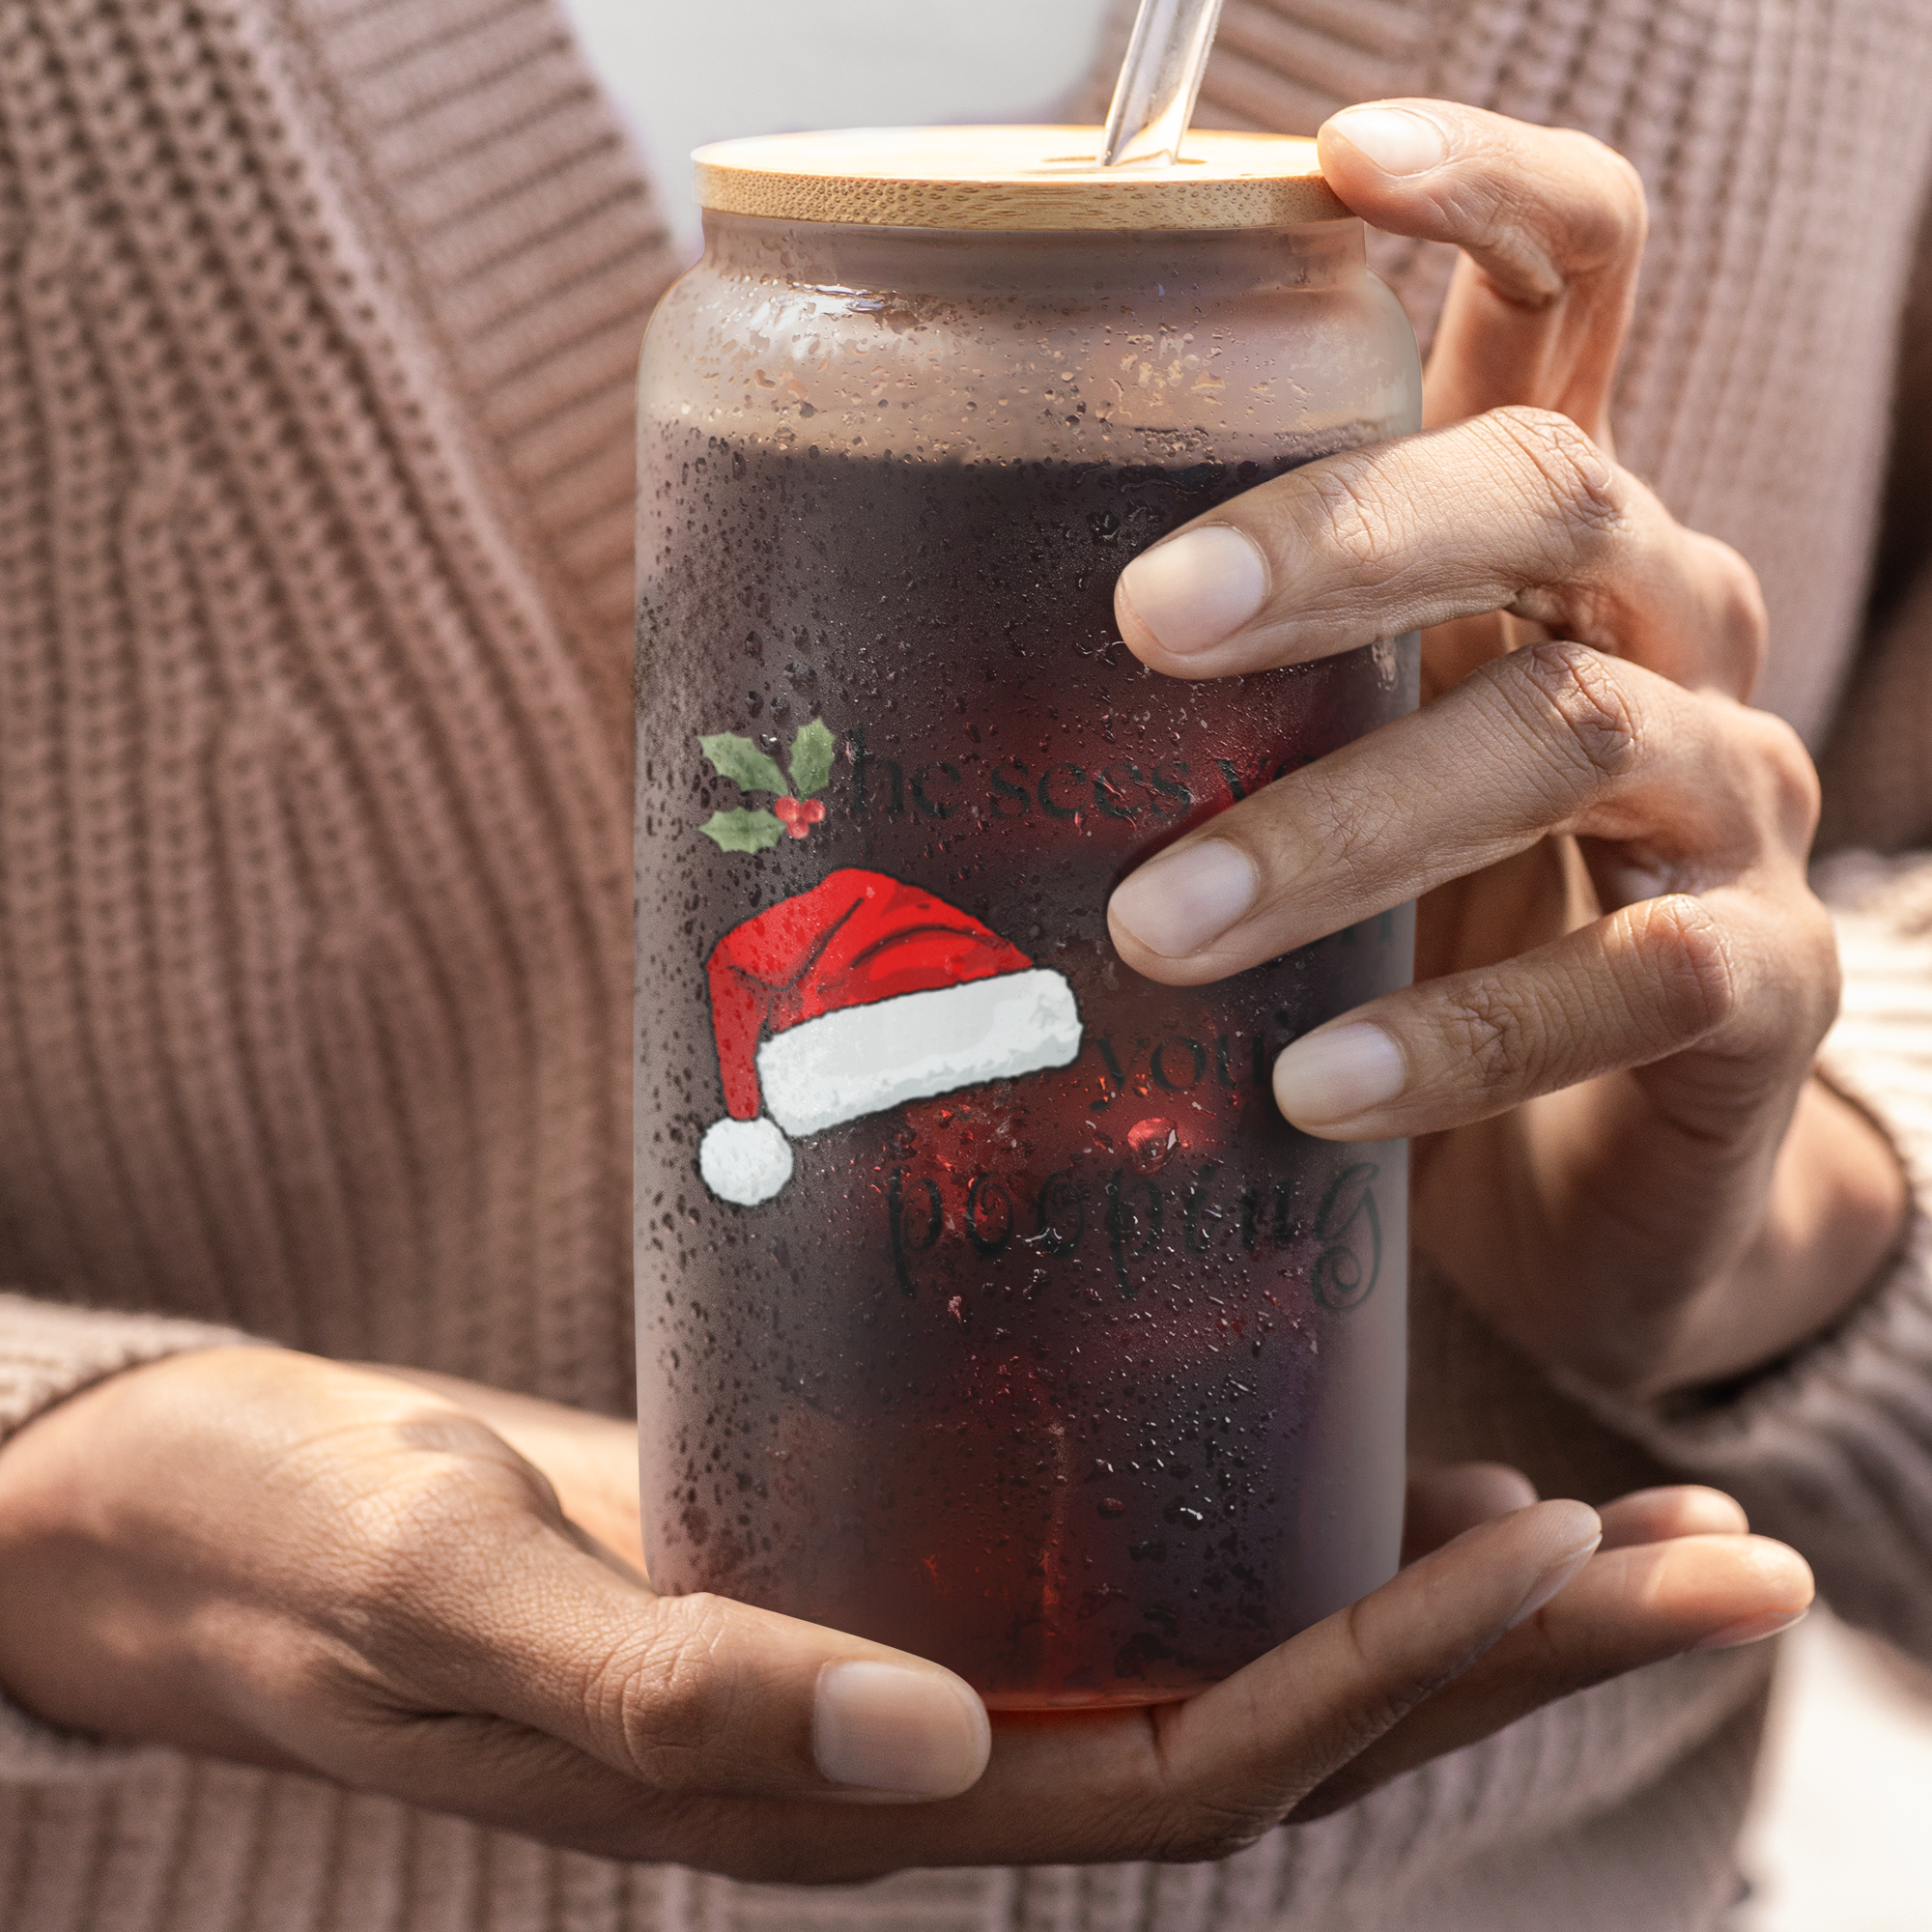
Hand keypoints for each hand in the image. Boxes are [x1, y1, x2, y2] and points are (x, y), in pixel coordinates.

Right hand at [0, 1347, 1808, 1878]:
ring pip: (1222, 1660)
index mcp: (841, 1794)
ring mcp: (903, 1656)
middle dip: (1504, 1653)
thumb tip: (912, 1751)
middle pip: (1266, 1730)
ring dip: (1433, 1605)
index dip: (1405, 1689)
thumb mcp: (447, 1605)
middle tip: (1721, 1542)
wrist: (233, 1532)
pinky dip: (1272, 1530)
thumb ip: (664, 1692)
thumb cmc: (304, 1565)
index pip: (1189, 1773)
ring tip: (1627, 1516)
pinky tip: (1379, 1458)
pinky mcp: (873, 1557)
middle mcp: (910, 1747)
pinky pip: (1113, 1576)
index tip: (1597, 1565)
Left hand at [1105, 101, 1907, 1398]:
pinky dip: (1460, 1033)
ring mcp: (1732, 795)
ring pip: (1572, 734)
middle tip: (1146, 622)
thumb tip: (888, 677)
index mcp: (1541, 544)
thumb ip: (1212, 695)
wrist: (1594, 1151)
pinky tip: (1314, 1086)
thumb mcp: (1323, 769)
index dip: (1485, 195)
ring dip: (1342, 827)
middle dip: (1345, 541)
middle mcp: (1662, 623)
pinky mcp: (1762, 979)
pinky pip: (1639, 977)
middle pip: (1546, 492)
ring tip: (1155, 931)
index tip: (1336, 158)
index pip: (1569, 290)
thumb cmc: (1421, 928)